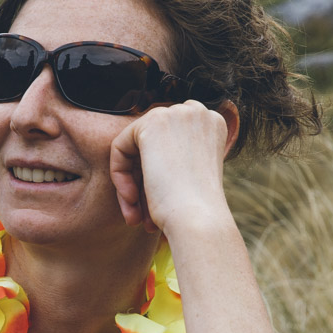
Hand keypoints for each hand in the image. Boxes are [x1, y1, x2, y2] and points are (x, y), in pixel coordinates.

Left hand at [109, 101, 236, 234]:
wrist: (199, 220)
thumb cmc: (197, 210)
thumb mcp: (191, 175)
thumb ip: (175, 156)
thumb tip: (151, 154)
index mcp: (213, 124)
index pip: (171, 140)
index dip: (160, 172)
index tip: (159, 202)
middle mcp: (198, 112)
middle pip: (152, 143)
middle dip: (143, 180)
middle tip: (142, 215)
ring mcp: (176, 114)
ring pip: (135, 147)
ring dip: (132, 184)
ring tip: (135, 217)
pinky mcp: (152, 123)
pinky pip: (120, 147)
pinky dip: (120, 175)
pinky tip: (132, 200)